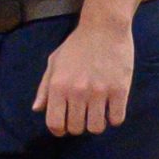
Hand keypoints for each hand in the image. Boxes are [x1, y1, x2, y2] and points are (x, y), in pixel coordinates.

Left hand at [34, 15, 133, 134]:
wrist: (104, 28)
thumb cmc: (76, 46)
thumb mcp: (54, 63)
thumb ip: (44, 88)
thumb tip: (38, 109)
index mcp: (58, 86)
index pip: (55, 123)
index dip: (58, 130)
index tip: (63, 127)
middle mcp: (77, 92)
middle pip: (76, 128)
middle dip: (77, 126)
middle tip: (81, 116)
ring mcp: (99, 92)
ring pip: (96, 127)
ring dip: (95, 125)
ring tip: (96, 114)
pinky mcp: (120, 90)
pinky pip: (117, 119)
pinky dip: (113, 118)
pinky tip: (111, 109)